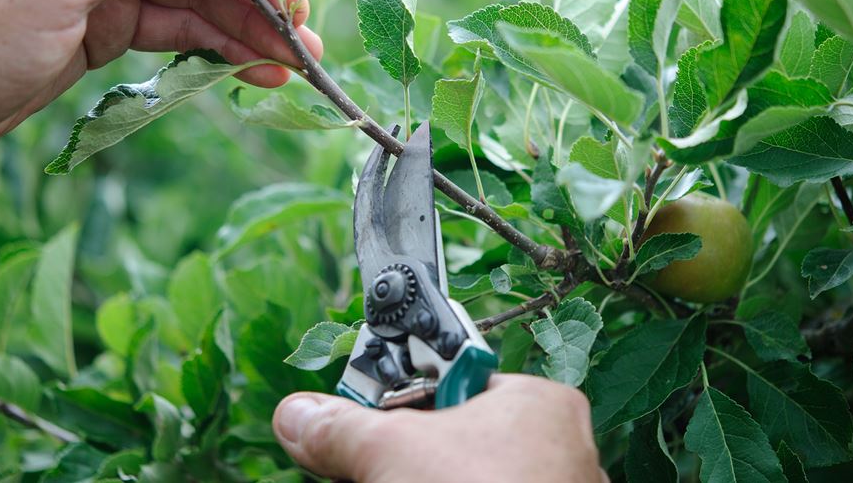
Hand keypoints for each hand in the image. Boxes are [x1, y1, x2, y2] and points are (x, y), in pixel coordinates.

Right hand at [272, 375, 606, 481]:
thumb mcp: (389, 452)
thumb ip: (341, 428)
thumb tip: (296, 415)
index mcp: (538, 405)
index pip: (454, 379)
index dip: (401, 400)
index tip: (363, 421)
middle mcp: (555, 452)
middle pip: (453, 439)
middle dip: (401, 456)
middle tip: (362, 468)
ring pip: (464, 479)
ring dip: (412, 480)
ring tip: (375, 480)